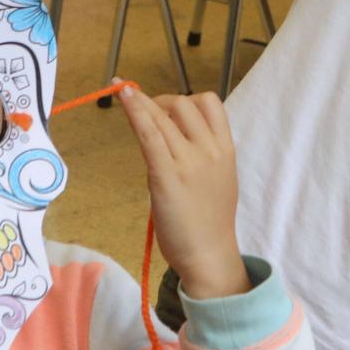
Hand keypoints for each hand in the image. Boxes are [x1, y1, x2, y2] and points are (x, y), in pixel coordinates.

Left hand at [115, 84, 251, 299]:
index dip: (187, 99)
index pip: (211, 104)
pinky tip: (123, 94)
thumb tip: (174, 138)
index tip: (168, 109)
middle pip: (184, 104)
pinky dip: (135, 109)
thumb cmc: (210, 222)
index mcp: (226, 150)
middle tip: (145, 118)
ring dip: (141, 102)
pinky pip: (149, 133)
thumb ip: (201, 155)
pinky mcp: (165, 174)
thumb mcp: (218, 179)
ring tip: (125, 97)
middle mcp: (209, 149)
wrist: (209, 254)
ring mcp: (188, 161)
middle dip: (161, 102)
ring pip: (163, 115)